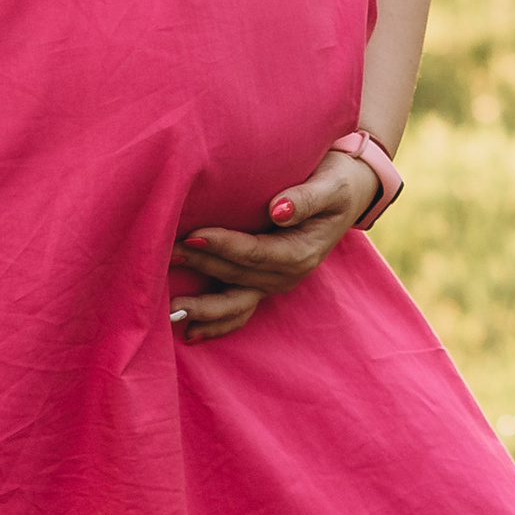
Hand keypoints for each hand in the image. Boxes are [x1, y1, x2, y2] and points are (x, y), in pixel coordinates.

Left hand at [167, 147, 384, 341]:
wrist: (351, 193)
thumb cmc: (336, 182)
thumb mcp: (331, 186)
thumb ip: (306, 198)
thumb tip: (279, 210)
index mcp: (301, 252)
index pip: (255, 252)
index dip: (223, 245)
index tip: (193, 235)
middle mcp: (287, 274)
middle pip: (237, 276)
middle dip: (200, 267)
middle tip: (164, 255)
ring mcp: (275, 283)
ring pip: (235, 302)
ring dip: (203, 307)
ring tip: (169, 310)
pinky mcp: (265, 283)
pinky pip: (239, 309)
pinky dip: (216, 323)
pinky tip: (189, 332)